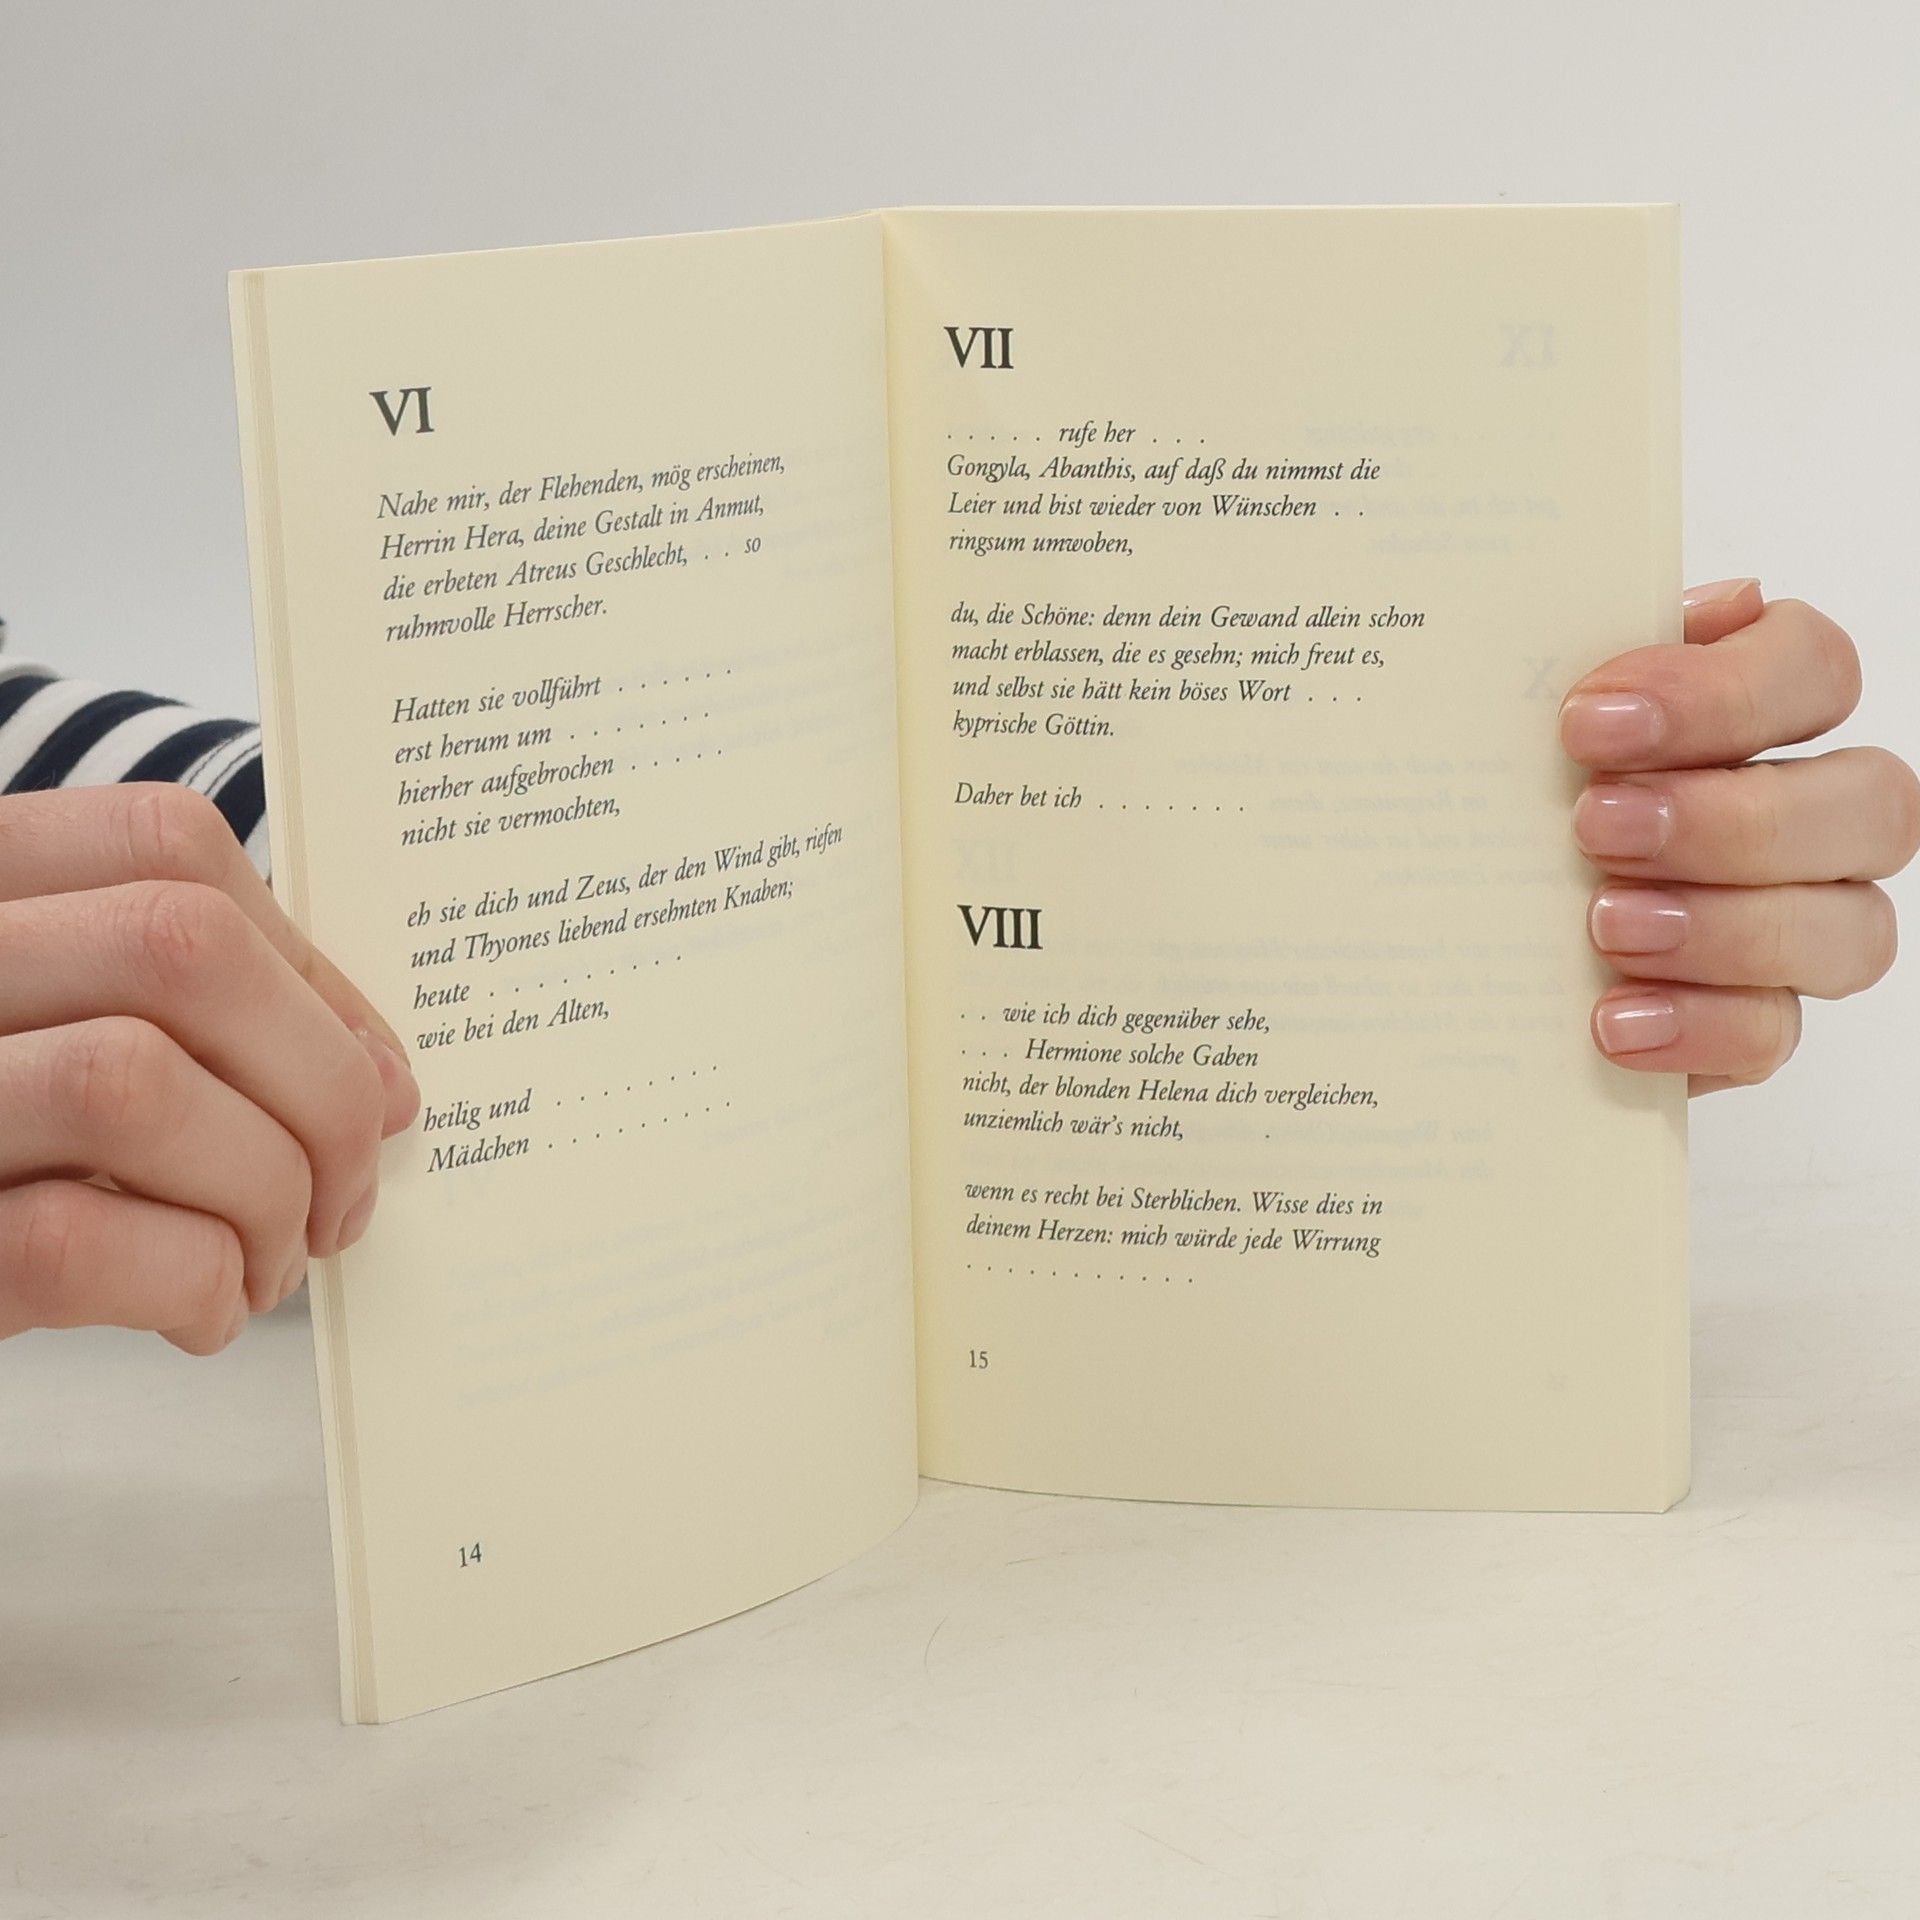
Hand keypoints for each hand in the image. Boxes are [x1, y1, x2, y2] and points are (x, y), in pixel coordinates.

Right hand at [0, 784, 418, 1351]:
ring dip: (261, 1193)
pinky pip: (70, 1241)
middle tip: (346, 1196)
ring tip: (270, 1261)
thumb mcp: (63, 1031)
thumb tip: (384, 1081)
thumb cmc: (11, 1145)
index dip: (306, 962)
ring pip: (132, 1086)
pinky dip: (185, 1282)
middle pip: (181, 953)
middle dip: (320, 1086)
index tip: (371, 1070)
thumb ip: (192, 1016)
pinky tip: (202, 1315)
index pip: (168, 848)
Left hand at [1561, 580, 1919, 1093]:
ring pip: (1848, 930)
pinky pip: (1774, 1033)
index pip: (1816, 671)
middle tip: (1595, 825)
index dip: (1722, 693)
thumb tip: (1705, 607)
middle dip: (1733, 819)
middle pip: (1871, 805)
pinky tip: (1613, 1019)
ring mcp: (1800, 928)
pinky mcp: (1753, 1024)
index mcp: (1763, 715)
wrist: (1454, 928)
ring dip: (1725, 927)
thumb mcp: (1518, 722)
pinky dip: (1698, 1025)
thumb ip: (1584, 651)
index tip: (1587, 721)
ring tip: (1605, 924)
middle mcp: (1813, 819)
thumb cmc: (1510, 797)